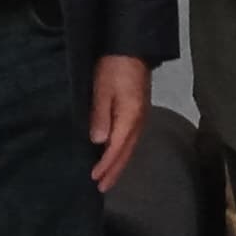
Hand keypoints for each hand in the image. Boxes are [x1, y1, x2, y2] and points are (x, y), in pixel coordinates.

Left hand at [88, 55, 149, 191]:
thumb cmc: (113, 67)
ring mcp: (141, 116)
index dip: (105, 165)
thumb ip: (101, 116)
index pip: (116, 148)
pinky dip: (123, 151)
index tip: (94, 178)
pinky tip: (117, 154)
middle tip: (102, 188)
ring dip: (119, 164)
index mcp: (129, 117)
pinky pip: (131, 139)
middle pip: (126, 152)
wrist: (132, 47)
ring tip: (109, 177)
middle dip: (114, 171)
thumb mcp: (102, 89)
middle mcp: (139, 121)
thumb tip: (98, 142)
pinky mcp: (139, 111)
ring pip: (130, 147)